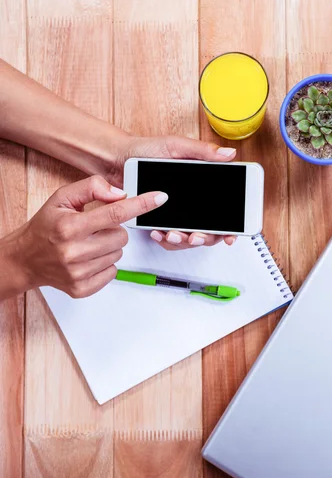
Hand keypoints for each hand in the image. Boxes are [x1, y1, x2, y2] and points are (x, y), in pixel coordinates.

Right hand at [13, 175, 167, 297]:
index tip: (159, 198)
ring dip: (109, 247)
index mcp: (70, 226)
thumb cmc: (46, 226)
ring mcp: (78, 273)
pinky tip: (88, 259)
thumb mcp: (62, 197)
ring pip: (119, 254)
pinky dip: (105, 264)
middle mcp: (74, 251)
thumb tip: (120, 194)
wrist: (25, 258)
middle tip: (94, 229)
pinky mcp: (82, 288)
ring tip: (87, 244)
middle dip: (114, 230)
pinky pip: (113, 271)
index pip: (115, 213)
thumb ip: (92, 188)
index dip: (140, 204)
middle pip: (122, 237)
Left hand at [108, 135, 237, 249]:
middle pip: (210, 230)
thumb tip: (229, 155)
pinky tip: (158, 232)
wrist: (117, 159)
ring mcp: (177, 213)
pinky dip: (165, 239)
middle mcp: (193, 202)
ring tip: (171, 234)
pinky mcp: (160, 220)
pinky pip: (168, 239)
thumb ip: (203, 152)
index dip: (231, 227)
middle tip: (194, 236)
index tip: (229, 235)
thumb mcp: (177, 146)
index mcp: (203, 184)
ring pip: (189, 238)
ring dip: (183, 241)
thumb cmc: (147, 149)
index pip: (225, 210)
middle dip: (204, 238)